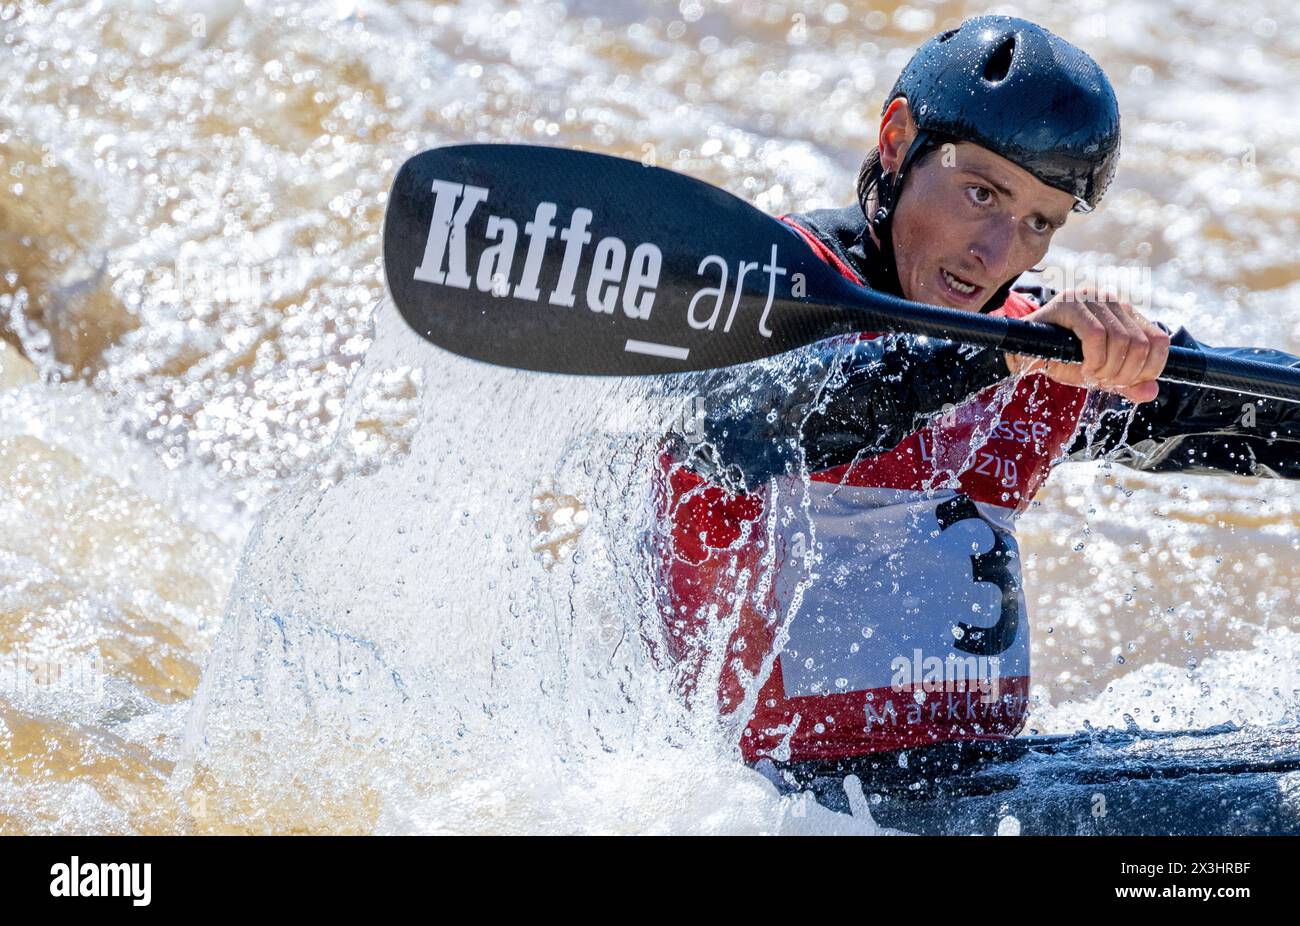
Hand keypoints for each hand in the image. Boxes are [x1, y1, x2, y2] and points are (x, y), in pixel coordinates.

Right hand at [1005, 290, 1170, 403]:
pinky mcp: (1070, 304)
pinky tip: (1082, 368)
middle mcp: (1111, 301)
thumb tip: (1152, 392)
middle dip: (1125, 373)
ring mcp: (1091, 299)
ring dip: (1108, 369)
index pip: (1159, 339)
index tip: (1127, 383)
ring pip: (1121, 340)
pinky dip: (1093, 359)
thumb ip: (1126, 383)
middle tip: (1103, 383)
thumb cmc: (1060, 359)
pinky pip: (1095, 335)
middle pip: (1141, 344)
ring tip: (1090, 376)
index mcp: (1124, 314)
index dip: (1150, 368)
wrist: (1020, 352)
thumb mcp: (1099, 373)